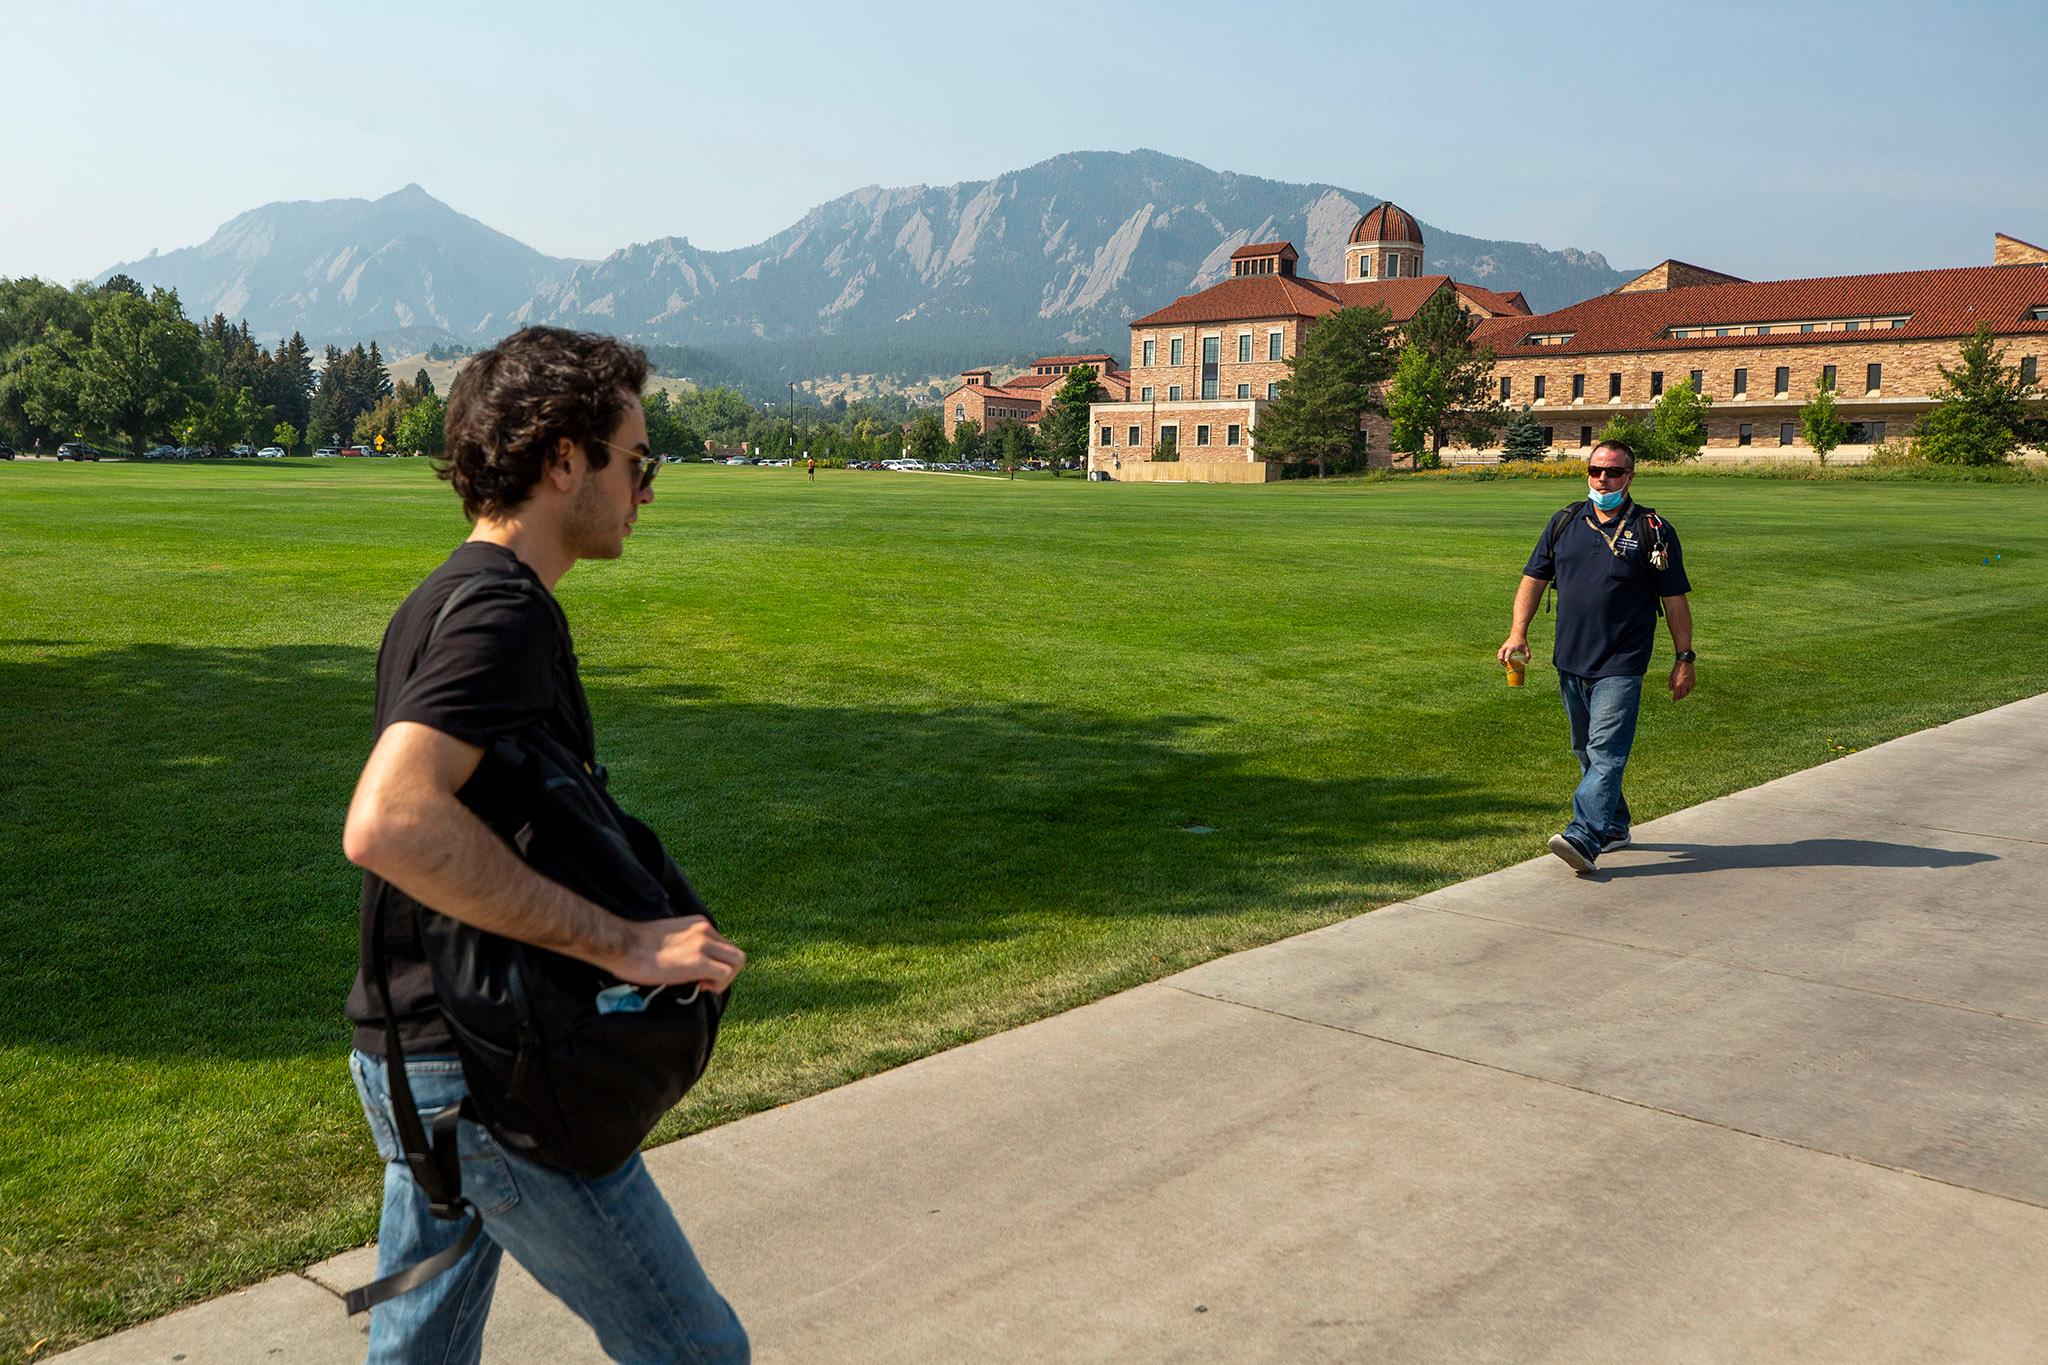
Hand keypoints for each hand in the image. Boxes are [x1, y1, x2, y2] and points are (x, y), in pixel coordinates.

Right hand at [613, 915, 745, 991]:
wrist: (622, 945)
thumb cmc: (637, 946)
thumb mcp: (671, 938)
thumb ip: (688, 945)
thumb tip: (695, 966)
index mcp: (699, 924)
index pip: (725, 946)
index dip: (717, 963)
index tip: (699, 974)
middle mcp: (705, 930)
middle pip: (736, 954)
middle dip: (725, 972)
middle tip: (704, 982)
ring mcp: (703, 944)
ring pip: (737, 962)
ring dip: (724, 979)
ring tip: (702, 984)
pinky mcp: (698, 961)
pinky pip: (726, 974)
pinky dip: (718, 985)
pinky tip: (698, 986)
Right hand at [1497, 636, 1528, 665]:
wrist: (1517, 634)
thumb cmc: (1522, 642)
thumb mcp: (1526, 648)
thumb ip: (1527, 656)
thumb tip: (1526, 663)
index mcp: (1512, 647)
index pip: (1507, 652)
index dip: (1506, 657)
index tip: (1506, 661)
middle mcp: (1506, 647)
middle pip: (1500, 653)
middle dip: (1501, 660)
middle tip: (1505, 665)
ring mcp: (1504, 646)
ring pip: (1499, 653)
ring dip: (1500, 659)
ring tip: (1504, 664)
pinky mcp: (1503, 647)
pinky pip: (1499, 653)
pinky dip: (1500, 657)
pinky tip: (1504, 661)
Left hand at [1669, 660, 1695, 700]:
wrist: (1685, 663)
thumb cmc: (1676, 669)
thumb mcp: (1671, 677)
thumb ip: (1670, 684)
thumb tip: (1670, 690)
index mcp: (1677, 685)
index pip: (1676, 695)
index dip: (1675, 698)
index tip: (1674, 700)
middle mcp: (1684, 686)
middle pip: (1682, 695)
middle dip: (1679, 697)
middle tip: (1677, 698)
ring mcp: (1689, 684)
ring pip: (1687, 692)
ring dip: (1684, 694)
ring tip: (1682, 694)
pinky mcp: (1693, 682)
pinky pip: (1691, 688)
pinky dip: (1688, 690)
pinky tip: (1686, 690)